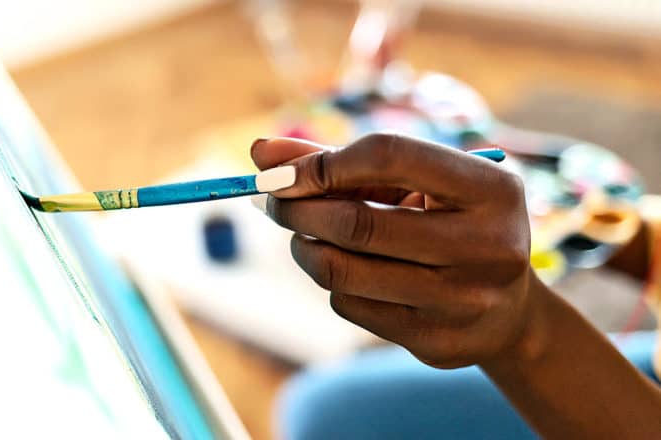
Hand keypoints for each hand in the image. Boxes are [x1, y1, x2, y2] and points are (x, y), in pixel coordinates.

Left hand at [251, 134, 538, 368]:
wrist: (510, 311)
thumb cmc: (450, 224)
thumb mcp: (417, 184)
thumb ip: (343, 162)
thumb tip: (261, 151)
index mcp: (491, 189)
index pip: (390, 155)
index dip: (323, 161)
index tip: (280, 172)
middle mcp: (487, 246)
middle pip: (356, 223)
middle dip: (297, 209)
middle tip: (273, 201)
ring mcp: (463, 301)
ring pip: (342, 271)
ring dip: (303, 247)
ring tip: (302, 234)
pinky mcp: (437, 342)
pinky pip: (350, 306)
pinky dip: (332, 282)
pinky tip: (345, 270)